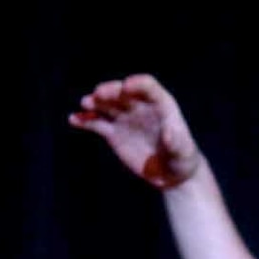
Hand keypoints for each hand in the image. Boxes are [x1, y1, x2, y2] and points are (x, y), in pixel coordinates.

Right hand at [69, 75, 201, 190]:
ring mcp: (124, 117)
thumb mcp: (183, 152)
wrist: (171, 174)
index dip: (137, 84)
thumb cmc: (182, 159)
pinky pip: (96, 122)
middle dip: (110, 91)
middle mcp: (139, 106)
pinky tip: (75, 120)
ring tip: (86, 104)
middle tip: (99, 95)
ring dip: (95, 102)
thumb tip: (169, 133)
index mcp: (160, 105)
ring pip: (106, 104)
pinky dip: (85, 120)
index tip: (126, 87)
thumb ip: (177, 141)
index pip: (148, 87)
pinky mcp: (113, 132)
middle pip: (122, 93)